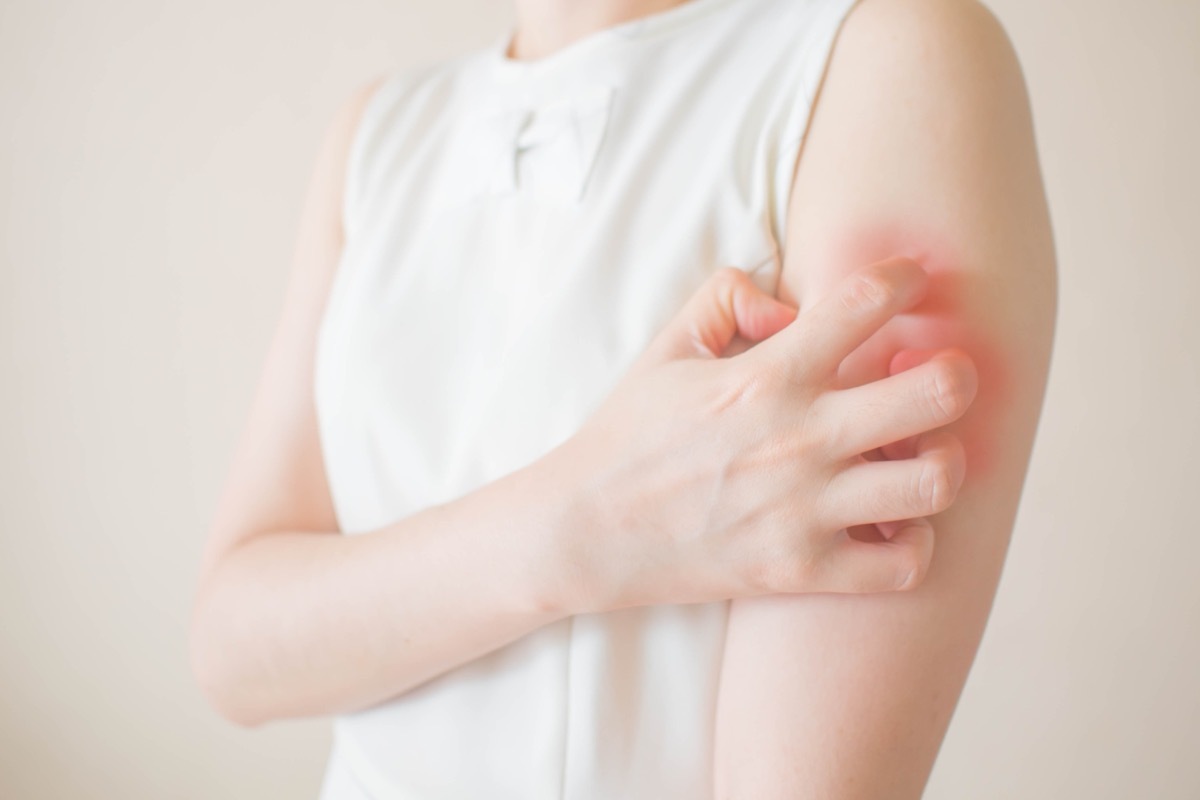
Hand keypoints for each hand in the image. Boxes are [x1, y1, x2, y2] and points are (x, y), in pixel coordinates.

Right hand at [559, 257, 977, 611]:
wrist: (586, 532)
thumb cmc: (627, 436)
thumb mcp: (666, 348)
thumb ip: (726, 297)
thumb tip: (790, 301)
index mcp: (766, 376)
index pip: (865, 303)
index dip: (903, 278)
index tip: (909, 282)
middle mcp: (799, 440)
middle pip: (936, 393)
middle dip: (956, 373)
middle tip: (940, 376)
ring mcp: (805, 510)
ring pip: (935, 483)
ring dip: (945, 460)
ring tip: (920, 454)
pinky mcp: (801, 570)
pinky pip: (903, 565)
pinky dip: (914, 544)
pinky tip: (889, 522)